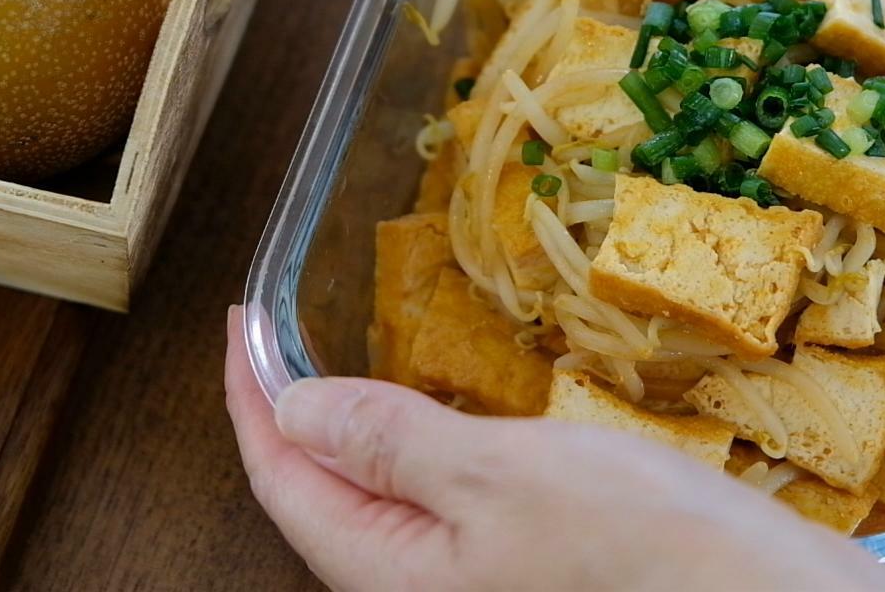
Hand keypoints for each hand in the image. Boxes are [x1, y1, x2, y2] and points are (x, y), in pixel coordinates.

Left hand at [224, 309, 884, 591]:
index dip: (251, 394)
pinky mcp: (534, 571)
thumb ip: (390, 441)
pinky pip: (449, 508)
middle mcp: (423, 589)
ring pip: (386, 504)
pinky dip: (432, 450)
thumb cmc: (644, 552)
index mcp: (391, 572)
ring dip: (363, 428)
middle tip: (284, 330)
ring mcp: (479, 584)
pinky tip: (455, 415)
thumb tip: (293, 404)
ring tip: (353, 359)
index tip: (239, 320)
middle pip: (324, 498)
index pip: (284, 478)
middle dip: (295, 414)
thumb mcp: (500, 476)